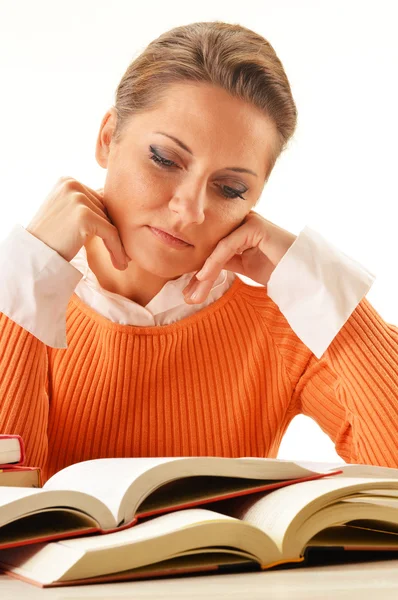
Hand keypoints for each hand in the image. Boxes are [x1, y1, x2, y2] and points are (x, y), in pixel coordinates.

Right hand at [26, 177, 130, 269]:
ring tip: (121, 261)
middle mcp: (72, 184)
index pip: (99, 199)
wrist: (33, 255)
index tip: (118, 240)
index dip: (109, 221)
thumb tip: (113, 200)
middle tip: (123, 254)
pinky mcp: (83, 215)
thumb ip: (85, 204)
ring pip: (110, 222)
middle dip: (114, 232)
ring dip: (117, 243)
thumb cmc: (50, 238)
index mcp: (68, 181)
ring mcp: (77, 198)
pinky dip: (117, 249)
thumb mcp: (65, 212)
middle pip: (106, 209)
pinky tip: (120, 263)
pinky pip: (110, 233)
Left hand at [182, 211, 296, 303]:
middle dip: (198, 276)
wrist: (302, 273)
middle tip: (188, 297)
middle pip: (211, 248)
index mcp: (237, 228)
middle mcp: (241, 221)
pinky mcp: (254, 226)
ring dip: (204, 274)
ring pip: (216, 248)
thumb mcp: (244, 266)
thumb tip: (198, 272)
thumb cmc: (277, 269)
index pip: (211, 250)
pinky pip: (227, 245)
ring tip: (194, 293)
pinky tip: (204, 276)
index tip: (188, 293)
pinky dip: (214, 262)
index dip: (199, 271)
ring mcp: (248, 221)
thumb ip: (225, 261)